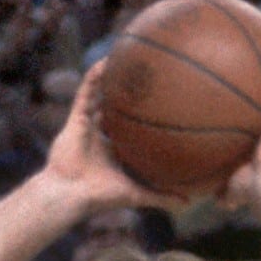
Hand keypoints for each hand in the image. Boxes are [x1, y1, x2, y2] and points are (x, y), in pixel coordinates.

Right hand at [41, 62, 173, 209]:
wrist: (71, 194)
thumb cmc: (101, 197)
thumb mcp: (137, 194)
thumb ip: (161, 197)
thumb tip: (189, 203)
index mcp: (113, 151)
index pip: (129, 131)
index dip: (141, 118)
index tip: (161, 105)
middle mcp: (100, 136)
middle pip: (115, 110)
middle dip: (128, 95)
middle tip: (148, 77)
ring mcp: (87, 126)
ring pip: (100, 96)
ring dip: (110, 78)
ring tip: (126, 57)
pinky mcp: (75, 119)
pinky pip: (85, 92)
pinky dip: (93, 76)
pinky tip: (107, 60)